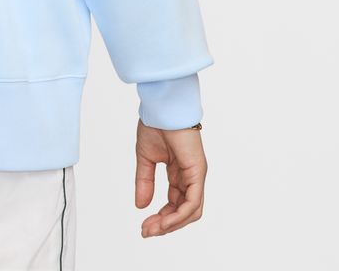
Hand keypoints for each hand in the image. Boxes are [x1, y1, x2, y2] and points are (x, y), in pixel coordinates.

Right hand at [134, 119, 206, 237]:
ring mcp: (196, 175)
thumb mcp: (146, 158)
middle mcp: (190, 177)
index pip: (174, 204)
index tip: (144, 225)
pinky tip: (165, 220)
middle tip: (146, 231)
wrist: (161, 107)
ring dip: (172, 224)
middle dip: (165, 225)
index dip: (161, 218)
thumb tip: (140, 205)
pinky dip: (180, 215)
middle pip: (183, 212)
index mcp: (179, 173)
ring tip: (154, 228)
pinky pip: (193, 201)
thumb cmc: (156, 124)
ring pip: (191, 211)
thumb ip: (145, 182)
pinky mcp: (198, 172)